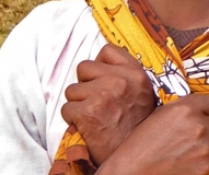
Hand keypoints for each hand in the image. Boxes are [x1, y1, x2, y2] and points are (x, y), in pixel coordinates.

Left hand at [61, 44, 155, 165]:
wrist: (132, 156)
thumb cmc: (135, 126)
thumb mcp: (141, 93)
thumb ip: (126, 75)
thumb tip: (101, 63)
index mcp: (136, 74)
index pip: (107, 51)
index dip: (100, 65)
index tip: (101, 79)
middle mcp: (121, 81)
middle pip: (84, 67)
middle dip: (85, 84)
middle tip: (95, 101)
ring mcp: (103, 95)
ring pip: (72, 89)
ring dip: (78, 103)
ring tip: (93, 115)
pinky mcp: (87, 113)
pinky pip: (66, 108)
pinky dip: (72, 119)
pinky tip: (86, 126)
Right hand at [98, 95, 208, 174]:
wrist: (132, 174)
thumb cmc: (139, 148)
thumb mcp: (156, 117)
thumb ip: (179, 111)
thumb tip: (196, 111)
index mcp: (185, 110)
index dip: (203, 112)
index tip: (200, 119)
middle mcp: (199, 126)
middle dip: (205, 135)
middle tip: (187, 145)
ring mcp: (206, 149)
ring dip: (205, 154)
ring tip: (184, 160)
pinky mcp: (208, 170)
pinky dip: (205, 172)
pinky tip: (187, 172)